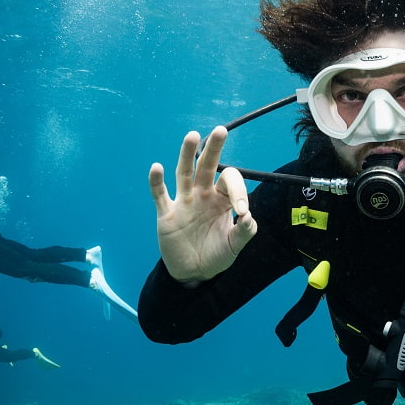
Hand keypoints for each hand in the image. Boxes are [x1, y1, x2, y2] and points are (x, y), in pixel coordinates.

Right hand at [148, 126, 256, 282]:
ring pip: (184, 173)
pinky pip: (159, 195)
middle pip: (207, 166)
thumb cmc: (216, 255)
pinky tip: (157, 167)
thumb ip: (244, 232)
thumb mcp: (234, 246)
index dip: (238, 192)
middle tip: (221, 130)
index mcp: (221, 200)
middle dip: (214, 149)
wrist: (193, 273)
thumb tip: (248, 216)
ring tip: (192, 135)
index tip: (241, 211)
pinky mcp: (167, 214)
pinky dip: (156, 182)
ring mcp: (183, 202)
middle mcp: (202, 195)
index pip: (230, 182)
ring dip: (187, 154)